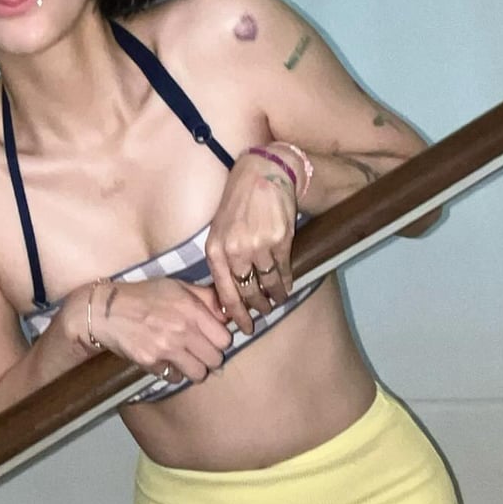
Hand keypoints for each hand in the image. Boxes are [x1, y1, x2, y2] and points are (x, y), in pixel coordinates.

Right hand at [77, 278, 231, 385]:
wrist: (108, 310)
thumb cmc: (145, 296)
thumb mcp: (177, 286)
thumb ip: (205, 297)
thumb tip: (228, 314)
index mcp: (191, 309)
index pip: (224, 339)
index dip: (220, 341)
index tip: (212, 339)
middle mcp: (182, 329)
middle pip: (215, 359)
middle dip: (210, 357)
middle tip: (199, 352)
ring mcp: (166, 347)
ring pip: (199, 374)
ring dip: (194, 369)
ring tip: (186, 361)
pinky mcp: (151, 362)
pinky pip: (174, 378)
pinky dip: (173, 373)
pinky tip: (166, 362)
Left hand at [205, 150, 297, 334]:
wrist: (261, 175)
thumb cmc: (237, 204)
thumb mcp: (219, 231)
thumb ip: (223, 260)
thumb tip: (230, 296)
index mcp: (215, 250)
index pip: (225, 293)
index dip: (237, 315)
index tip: (244, 328)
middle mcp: (235, 251)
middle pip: (248, 292)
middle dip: (257, 308)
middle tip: (263, 315)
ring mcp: (258, 246)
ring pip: (268, 283)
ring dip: (274, 296)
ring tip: (277, 301)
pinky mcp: (280, 240)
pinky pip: (284, 270)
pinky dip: (286, 282)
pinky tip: (287, 287)